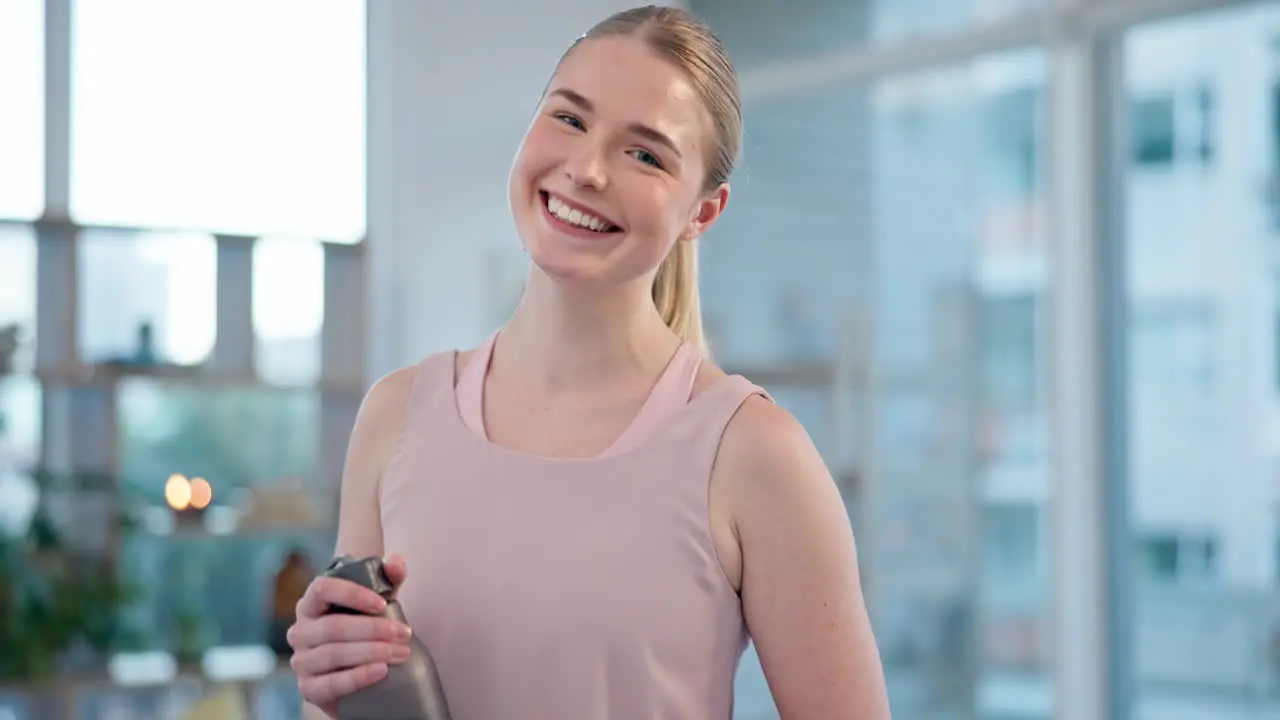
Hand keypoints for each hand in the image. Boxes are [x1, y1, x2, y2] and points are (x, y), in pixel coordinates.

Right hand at [287, 554, 412, 715]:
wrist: (352, 671)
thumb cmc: (363, 628)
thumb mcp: (377, 602)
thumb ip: (388, 579)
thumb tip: (395, 562)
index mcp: (311, 604)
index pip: (322, 589)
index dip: (352, 594)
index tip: (383, 604)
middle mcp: (300, 631)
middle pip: (333, 627)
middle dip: (373, 630)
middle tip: (403, 634)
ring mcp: (301, 661)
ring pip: (333, 654)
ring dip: (371, 652)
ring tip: (401, 653)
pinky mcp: (308, 688)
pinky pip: (330, 684)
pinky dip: (358, 677)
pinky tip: (381, 671)